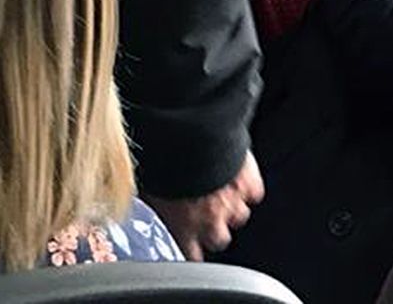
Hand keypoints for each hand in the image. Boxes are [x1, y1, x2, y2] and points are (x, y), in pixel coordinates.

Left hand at [145, 152, 264, 260]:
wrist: (192, 139)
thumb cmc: (166, 163)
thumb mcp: (149, 186)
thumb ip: (151, 199)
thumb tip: (139, 196)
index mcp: (184, 226)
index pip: (192, 254)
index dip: (191, 249)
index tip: (190, 246)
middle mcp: (211, 221)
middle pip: (219, 239)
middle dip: (213, 228)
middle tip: (205, 213)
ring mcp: (233, 204)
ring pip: (239, 216)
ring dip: (230, 207)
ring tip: (220, 191)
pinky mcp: (250, 184)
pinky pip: (252, 192)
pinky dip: (246, 186)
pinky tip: (237, 176)